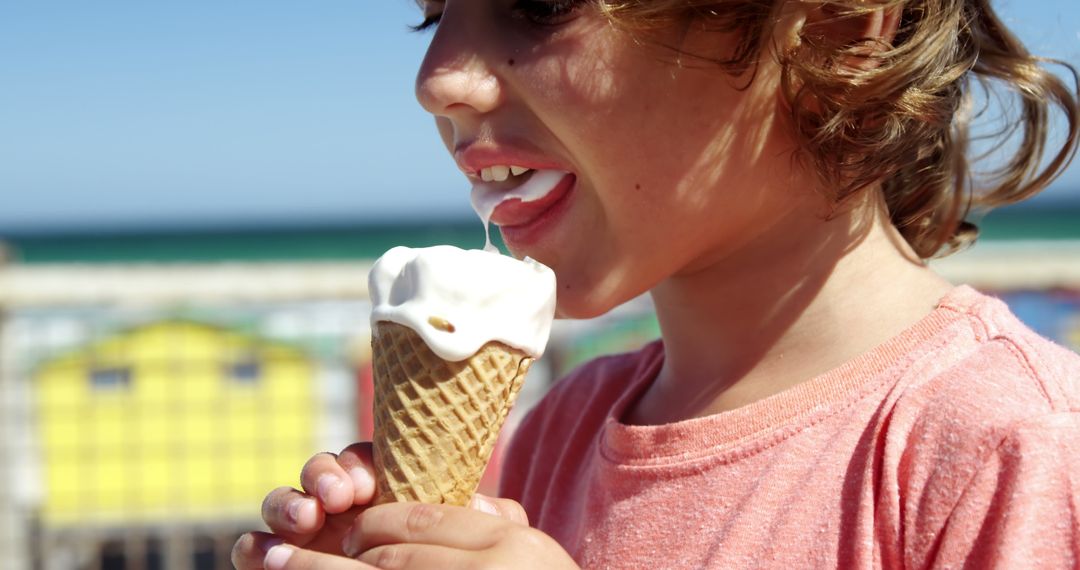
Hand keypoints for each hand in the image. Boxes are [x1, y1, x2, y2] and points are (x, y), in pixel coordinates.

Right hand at [231, 442, 537, 568]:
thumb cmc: (451, 566)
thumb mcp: (474, 547)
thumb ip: (481, 521)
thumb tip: (486, 505)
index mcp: (386, 490)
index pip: (365, 460)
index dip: (360, 463)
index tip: (367, 483)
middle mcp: (343, 508)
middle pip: (321, 472)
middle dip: (324, 474)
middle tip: (338, 496)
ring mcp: (309, 535)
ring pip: (284, 502)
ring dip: (288, 502)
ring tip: (305, 518)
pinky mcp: (278, 562)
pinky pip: (255, 548)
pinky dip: (255, 544)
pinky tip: (266, 551)